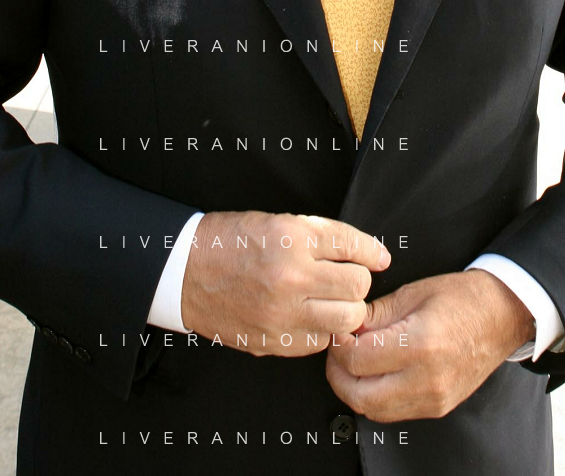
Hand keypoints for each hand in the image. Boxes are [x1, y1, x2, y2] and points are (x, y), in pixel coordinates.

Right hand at [179, 210, 390, 357]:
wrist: (185, 272)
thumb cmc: (230, 242)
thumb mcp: (277, 222)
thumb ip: (322, 237)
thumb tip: (368, 254)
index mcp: (291, 238)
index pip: (351, 244)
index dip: (371, 250)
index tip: (379, 257)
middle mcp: (290, 276)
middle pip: (357, 286)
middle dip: (357, 280)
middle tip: (345, 277)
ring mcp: (282, 313)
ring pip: (347, 319)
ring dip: (346, 308)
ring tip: (331, 300)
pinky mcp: (274, 341)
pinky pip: (320, 341)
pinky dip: (322, 329)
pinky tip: (308, 315)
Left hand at [325, 269, 534, 421]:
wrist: (502, 315)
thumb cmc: (465, 299)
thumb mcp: (415, 292)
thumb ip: (377, 312)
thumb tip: (349, 324)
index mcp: (421, 345)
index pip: (358, 359)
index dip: (338, 345)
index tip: (338, 332)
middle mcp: (427, 379)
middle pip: (360, 396)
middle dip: (338, 374)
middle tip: (337, 351)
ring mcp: (434, 398)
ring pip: (373, 410)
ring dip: (355, 389)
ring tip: (354, 361)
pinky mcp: (438, 407)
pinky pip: (393, 412)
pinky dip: (376, 397)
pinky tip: (375, 374)